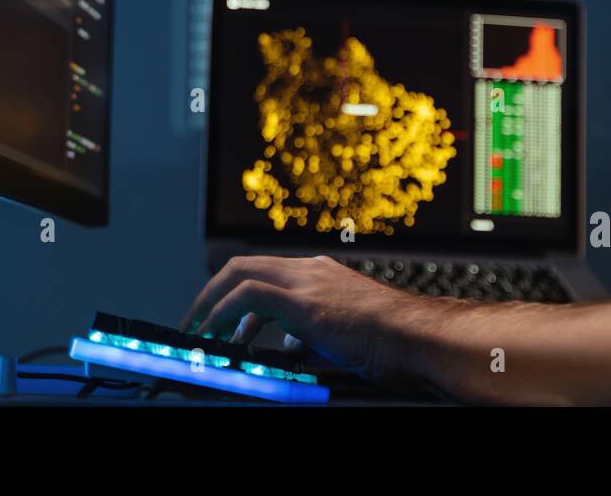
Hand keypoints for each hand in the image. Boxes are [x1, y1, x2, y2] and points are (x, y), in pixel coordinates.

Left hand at [179, 255, 425, 385]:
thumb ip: (311, 334)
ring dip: (209, 303)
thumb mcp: (341, 333)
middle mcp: (309, 270)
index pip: (265, 272)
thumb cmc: (390, 339)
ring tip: (198, 332)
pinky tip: (217, 335)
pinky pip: (248, 296)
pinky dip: (223, 312)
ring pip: (239, 273)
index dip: (235, 294)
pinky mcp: (303, 303)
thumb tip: (290, 345)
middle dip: (210, 292)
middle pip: (243, 265)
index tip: (220, 320)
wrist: (415, 336)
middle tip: (195, 321)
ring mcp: (306, 282)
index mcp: (319, 274)